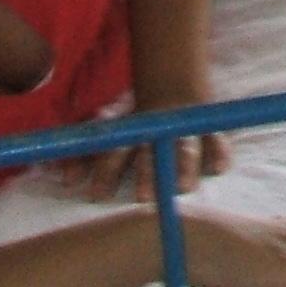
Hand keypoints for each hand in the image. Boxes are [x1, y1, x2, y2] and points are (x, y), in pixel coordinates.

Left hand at [75, 90, 231, 202]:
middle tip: (143, 197)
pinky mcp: (207, 129)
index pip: (114, 149)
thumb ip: (86, 157)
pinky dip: (219, 152)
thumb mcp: (111, 135)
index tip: (94, 195)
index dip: (104, 171)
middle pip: (149, 151)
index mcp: (130, 131)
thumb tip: (65, 180)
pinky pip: (215, 140)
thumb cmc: (137, 127)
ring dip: (183, 166)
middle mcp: (156, 131)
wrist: (173, 89)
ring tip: (183, 188)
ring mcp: (183, 128)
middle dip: (145, 172)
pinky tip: (220, 167)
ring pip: (183, 147)